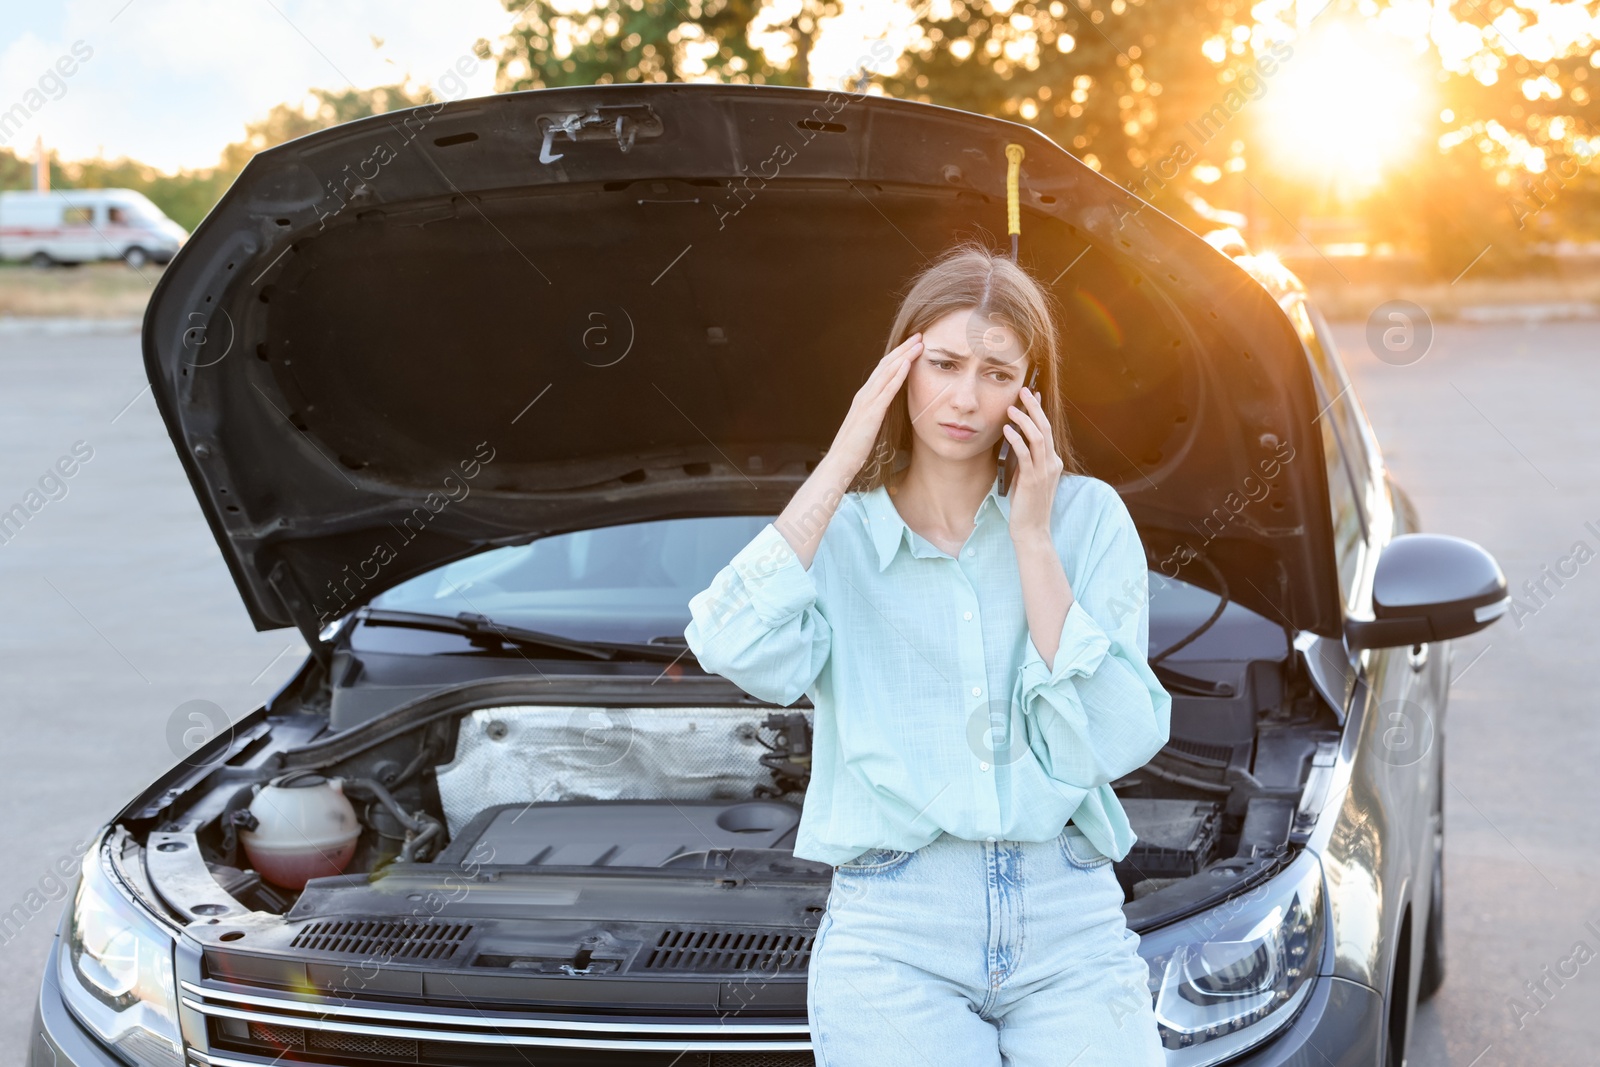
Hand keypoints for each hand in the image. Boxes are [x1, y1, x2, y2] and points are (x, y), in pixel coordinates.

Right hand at [824, 332, 921, 481]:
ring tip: (918, 344)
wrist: (839, 463)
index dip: (897, 356)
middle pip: (885, 365)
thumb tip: (886, 411)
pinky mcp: (871, 413)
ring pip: (887, 373)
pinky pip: (886, 390)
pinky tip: (907, 364)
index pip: (882, 371)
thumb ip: (875, 414)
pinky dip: (897, 375)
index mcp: (864, 398)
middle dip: (902, 349)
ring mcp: (866, 402)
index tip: (912, 345)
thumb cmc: (853, 449)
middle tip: (919, 335)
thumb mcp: (867, 426)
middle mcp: (864, 395)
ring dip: (903, 356)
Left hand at [1001, 385, 1062, 542]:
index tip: (1032, 395)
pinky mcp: (1032, 479)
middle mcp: (1052, 463)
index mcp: (1053, 462)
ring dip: (1024, 419)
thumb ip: (1027, 461)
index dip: (1039, 412)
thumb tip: (1015, 441)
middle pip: (1045, 428)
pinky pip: (1025, 453)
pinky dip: (1016, 439)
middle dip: (1034, 407)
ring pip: (1038, 437)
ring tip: (1012, 407)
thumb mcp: (1029, 478)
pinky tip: (1007, 429)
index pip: (1047, 430)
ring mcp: (1044, 471)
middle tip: (1024, 390)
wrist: (1032, 530)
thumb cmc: (1027, 505)